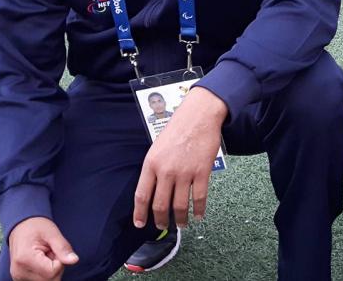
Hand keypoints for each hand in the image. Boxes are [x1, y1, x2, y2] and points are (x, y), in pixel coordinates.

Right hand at [7, 217, 78, 280]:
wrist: (20, 227)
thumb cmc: (36, 227)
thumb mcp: (52, 232)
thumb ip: (63, 248)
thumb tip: (74, 260)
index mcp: (25, 259)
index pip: (53, 272)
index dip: (59, 261)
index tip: (53, 249)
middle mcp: (19, 272)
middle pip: (50, 279)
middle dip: (56, 266)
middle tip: (49, 251)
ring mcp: (19, 277)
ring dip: (50, 270)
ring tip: (44, 255)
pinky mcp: (20, 279)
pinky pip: (41, 280)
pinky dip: (45, 272)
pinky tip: (41, 261)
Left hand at [132, 87, 227, 230]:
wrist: (199, 116)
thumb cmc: (178, 129)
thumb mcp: (157, 147)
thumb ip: (154, 168)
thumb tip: (153, 189)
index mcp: (151, 164)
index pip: (142, 195)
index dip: (140, 213)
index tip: (140, 224)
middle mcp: (166, 171)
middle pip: (160, 205)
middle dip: (161, 220)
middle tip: (163, 226)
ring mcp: (184, 173)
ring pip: (179, 205)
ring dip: (180, 219)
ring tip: (182, 224)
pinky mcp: (202, 172)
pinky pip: (199, 198)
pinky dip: (198, 210)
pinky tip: (198, 215)